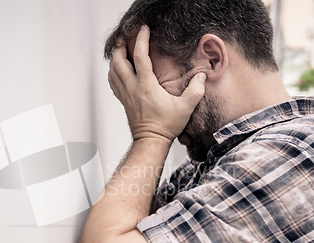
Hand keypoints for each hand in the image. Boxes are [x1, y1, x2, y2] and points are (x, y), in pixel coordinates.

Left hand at [108, 26, 205, 142]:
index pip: (140, 57)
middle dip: (120, 46)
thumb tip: (201, 77)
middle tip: (126, 36)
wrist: (151, 141)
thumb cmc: (165, 126)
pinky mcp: (124, 101)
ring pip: (112, 71)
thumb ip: (195, 91)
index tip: (143, 30)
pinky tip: (117, 69)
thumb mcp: (185, 108)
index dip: (141, 40)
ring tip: (120, 49)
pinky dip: (113, 72)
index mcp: (146, 86)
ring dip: (115, 58)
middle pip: (118, 61)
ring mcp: (126, 95)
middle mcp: (132, 88)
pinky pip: (113, 82)